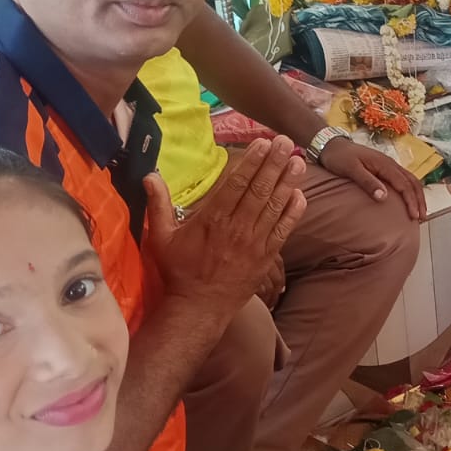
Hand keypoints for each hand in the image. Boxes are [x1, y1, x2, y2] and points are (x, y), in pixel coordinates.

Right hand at [144, 139, 307, 316]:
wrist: (199, 307)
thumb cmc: (179, 271)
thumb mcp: (162, 237)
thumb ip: (158, 205)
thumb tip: (149, 175)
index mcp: (212, 219)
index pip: (237, 184)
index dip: (252, 162)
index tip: (264, 144)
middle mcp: (237, 228)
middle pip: (259, 190)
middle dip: (274, 164)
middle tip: (287, 142)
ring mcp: (254, 243)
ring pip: (274, 208)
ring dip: (287, 183)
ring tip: (298, 162)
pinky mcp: (266, 258)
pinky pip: (283, 231)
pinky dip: (292, 214)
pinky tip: (300, 195)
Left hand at [321, 137, 425, 219]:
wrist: (331, 145)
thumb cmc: (339, 158)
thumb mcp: (351, 170)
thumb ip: (367, 182)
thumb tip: (384, 197)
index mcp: (384, 164)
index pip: (404, 184)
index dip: (411, 200)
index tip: (414, 216)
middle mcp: (390, 164)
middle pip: (412, 182)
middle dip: (419, 200)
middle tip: (422, 218)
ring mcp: (388, 165)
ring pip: (410, 180)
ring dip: (417, 195)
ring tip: (420, 211)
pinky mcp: (384, 168)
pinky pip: (403, 179)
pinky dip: (410, 190)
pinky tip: (409, 199)